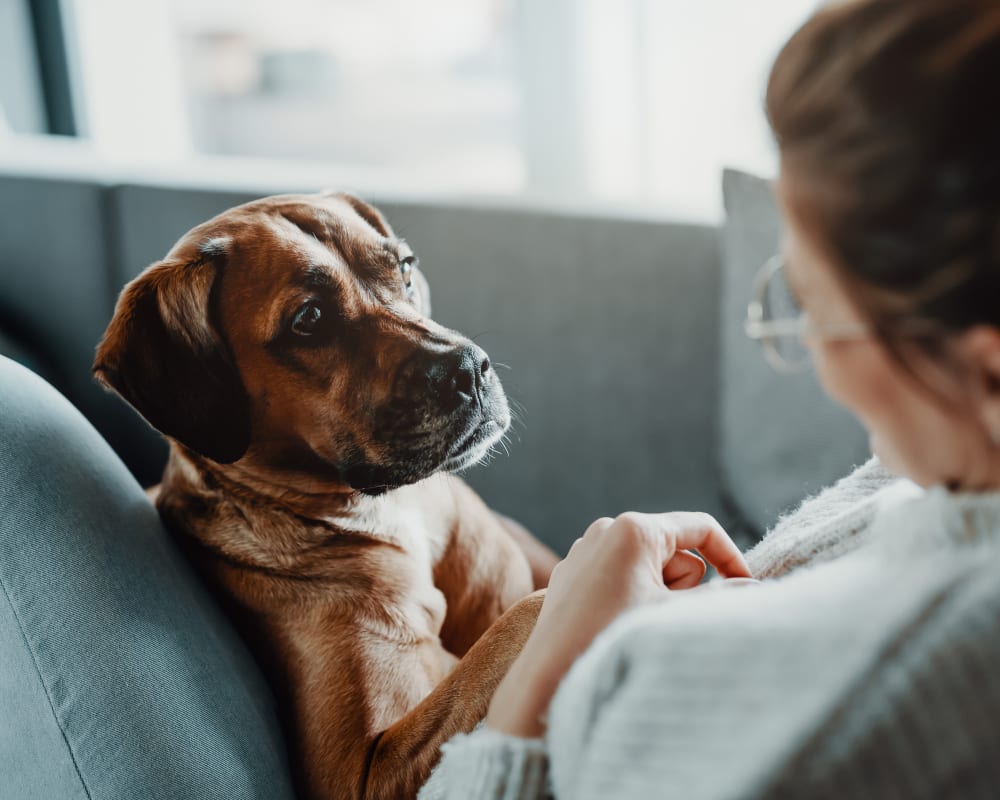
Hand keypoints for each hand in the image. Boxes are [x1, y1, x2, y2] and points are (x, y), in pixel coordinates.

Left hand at [486, 512, 750, 736]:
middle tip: (662, 613)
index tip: (744, 586)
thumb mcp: (674, 614)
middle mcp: (607, 528)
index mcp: (635, 528)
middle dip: (681, 582)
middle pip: (674, 549)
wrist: (551, 673)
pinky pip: (618, 575)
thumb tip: (757, 588)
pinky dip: (629, 595)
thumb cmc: (613, 638)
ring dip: (656, 591)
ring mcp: (586, 548)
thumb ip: (722, 597)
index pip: (700, 527)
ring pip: (647, 565)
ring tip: (634, 621)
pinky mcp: (572, 571)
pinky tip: (612, 622)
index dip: (729, 556)